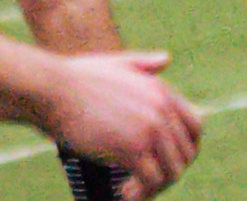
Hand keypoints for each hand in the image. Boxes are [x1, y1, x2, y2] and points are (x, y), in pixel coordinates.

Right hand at [39, 52, 201, 198]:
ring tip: (133, 191)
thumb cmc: (76, 79)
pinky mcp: (132, 149)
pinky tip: (123, 195)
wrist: (51, 90)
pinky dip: (140, 194)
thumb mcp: (116, 63)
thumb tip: (166, 59)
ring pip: (172, 172)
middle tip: (146, 183)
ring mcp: (150, 129)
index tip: (167, 163)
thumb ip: (143, 63)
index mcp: (161, 90)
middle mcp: (162, 108)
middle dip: (169, 172)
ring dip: (155, 188)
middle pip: (186, 154)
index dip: (185, 150)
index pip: (195, 127)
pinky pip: (151, 182)